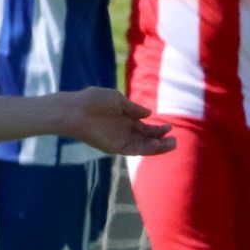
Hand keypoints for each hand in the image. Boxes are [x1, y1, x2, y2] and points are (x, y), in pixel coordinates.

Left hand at [57, 88, 174, 156]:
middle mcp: (124, 131)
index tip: (169, 126)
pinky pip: (133, 150)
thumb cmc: (93, 100)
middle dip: (160, 139)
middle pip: (146, 138)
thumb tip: (149, 114)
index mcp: (125, 119)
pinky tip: (157, 146)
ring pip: (142, 146)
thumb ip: (133, 108)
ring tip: (172, 145)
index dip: (157, 128)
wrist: (76, 110)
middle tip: (174, 139)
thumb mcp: (117, 99)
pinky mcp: (114, 147)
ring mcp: (119, 139)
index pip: (145, 127)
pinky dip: (146, 149)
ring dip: (157, 147)